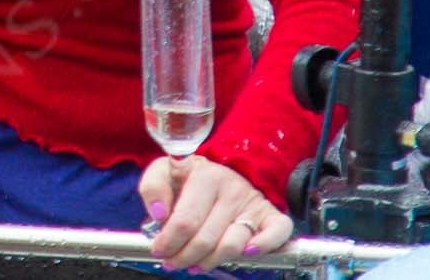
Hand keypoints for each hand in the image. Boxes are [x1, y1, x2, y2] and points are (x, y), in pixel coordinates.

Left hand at [140, 155, 291, 270]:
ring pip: (232, 245)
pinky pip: (276, 234)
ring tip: (193, 264)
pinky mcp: (271, 215)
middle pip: (206, 239)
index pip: (185, 221)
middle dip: (183, 257)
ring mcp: (253, 203)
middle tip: (171, 262)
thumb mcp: (164, 171)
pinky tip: (245, 253)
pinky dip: (263, 247)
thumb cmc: (191, 176)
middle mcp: (231, 190)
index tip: (158, 250)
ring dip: (209, 261)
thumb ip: (153, 188)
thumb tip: (158, 214)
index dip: (169, 241)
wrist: (226, 167)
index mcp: (205, 177)